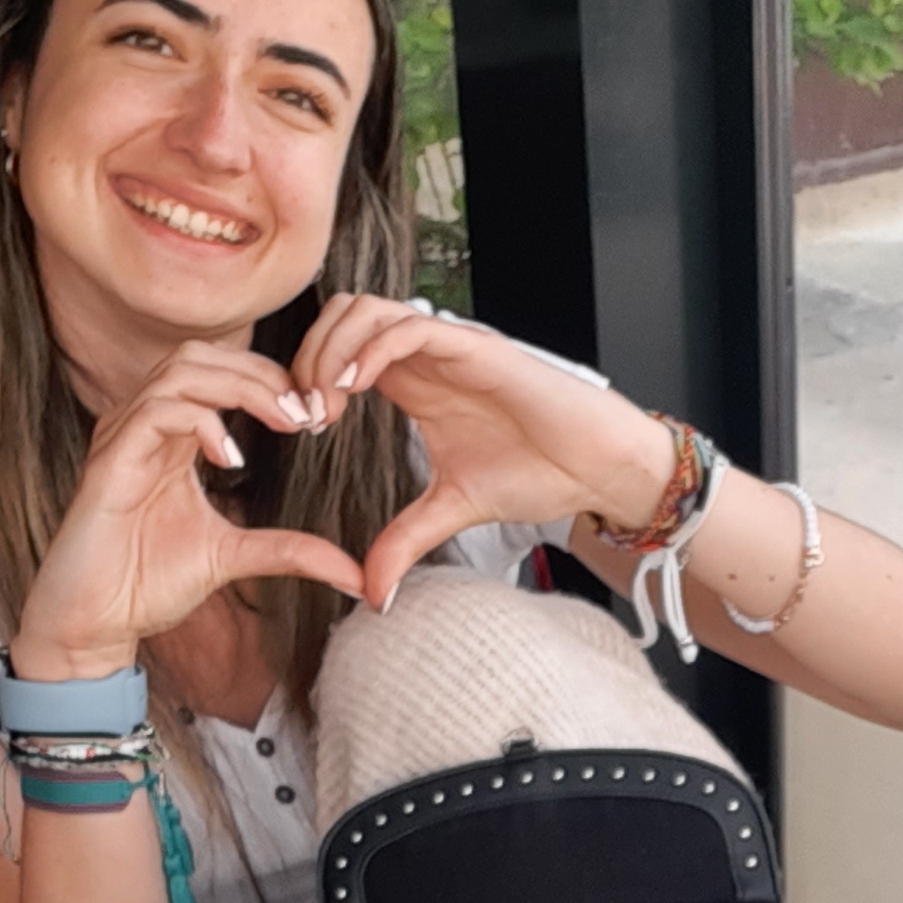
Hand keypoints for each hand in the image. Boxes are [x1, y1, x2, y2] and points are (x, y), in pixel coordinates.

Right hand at [11, 341, 368, 681]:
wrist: (94, 623)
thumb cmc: (148, 584)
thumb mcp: (235, 558)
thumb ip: (290, 551)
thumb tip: (356, 576)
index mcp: (172, 436)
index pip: (221, 373)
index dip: (273, 382)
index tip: (317, 415)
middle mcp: (143, 425)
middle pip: (202, 356)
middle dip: (264, 374)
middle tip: (309, 413)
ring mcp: (122, 438)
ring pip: (181, 371)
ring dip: (242, 387)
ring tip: (286, 422)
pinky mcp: (108, 463)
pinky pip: (155, 412)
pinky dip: (201, 421)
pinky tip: (234, 458)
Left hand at [285, 294, 678, 612]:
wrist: (598, 468)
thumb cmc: (540, 473)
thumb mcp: (452, 511)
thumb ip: (405, 541)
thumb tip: (371, 593)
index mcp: (414, 384)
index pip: (339, 351)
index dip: (308, 380)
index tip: (304, 430)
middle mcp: (426, 357)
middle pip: (341, 315)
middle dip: (308, 355)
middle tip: (307, 413)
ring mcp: (450, 347)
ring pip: (367, 309)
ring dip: (333, 348)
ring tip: (326, 401)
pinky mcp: (477, 348)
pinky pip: (410, 328)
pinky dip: (371, 349)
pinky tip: (355, 388)